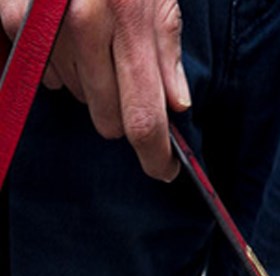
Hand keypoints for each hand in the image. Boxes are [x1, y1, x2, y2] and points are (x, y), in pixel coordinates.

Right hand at [0, 0, 190, 180]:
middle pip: (107, 115)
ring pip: (73, 94)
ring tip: (96, 47)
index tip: (163, 171)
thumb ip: (166, 56)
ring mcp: (49, 26)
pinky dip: (55, 66)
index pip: (145, 115)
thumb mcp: (159, 0)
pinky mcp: (17, 19)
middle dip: (121, 116)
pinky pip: (39, 71)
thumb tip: (178, 106)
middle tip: (126, 87)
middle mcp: (89, 30)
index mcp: (131, 27)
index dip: (154, 154)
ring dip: (87, 85)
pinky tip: (66, 43)